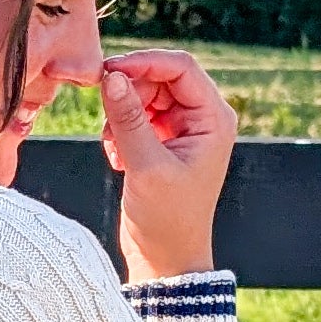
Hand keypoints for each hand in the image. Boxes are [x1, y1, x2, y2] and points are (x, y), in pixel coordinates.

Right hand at [101, 49, 234, 283]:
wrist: (166, 258)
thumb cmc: (168, 220)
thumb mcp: (146, 166)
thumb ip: (128, 118)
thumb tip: (111, 78)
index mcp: (214, 119)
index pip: (180, 68)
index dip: (144, 63)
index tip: (109, 72)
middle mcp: (203, 119)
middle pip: (160, 78)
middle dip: (129, 93)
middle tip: (106, 115)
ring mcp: (183, 130)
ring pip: (144, 96)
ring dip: (121, 115)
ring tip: (115, 148)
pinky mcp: (163, 141)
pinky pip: (136, 115)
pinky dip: (120, 130)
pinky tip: (118, 158)